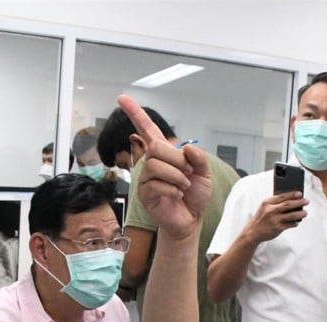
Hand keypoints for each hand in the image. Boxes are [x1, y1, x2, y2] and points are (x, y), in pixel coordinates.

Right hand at [118, 95, 211, 239]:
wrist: (191, 218)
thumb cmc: (194, 194)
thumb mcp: (204, 173)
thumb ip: (199, 158)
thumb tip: (187, 148)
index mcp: (164, 152)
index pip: (147, 128)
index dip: (135, 113)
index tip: (122, 98)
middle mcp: (151, 162)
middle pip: (155, 147)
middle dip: (177, 160)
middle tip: (188, 173)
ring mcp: (145, 178)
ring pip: (155, 165)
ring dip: (176, 176)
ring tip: (183, 186)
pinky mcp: (144, 194)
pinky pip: (155, 184)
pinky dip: (172, 189)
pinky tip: (176, 195)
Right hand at [245, 192, 308, 243]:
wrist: (252, 232)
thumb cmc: (261, 218)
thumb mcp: (264, 207)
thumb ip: (275, 203)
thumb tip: (292, 201)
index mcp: (267, 203)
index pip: (282, 196)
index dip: (292, 194)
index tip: (300, 193)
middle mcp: (270, 210)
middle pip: (288, 204)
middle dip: (299, 202)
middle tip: (306, 201)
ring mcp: (274, 219)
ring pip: (291, 215)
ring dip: (300, 214)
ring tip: (305, 213)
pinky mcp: (277, 228)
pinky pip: (290, 224)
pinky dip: (295, 223)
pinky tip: (297, 222)